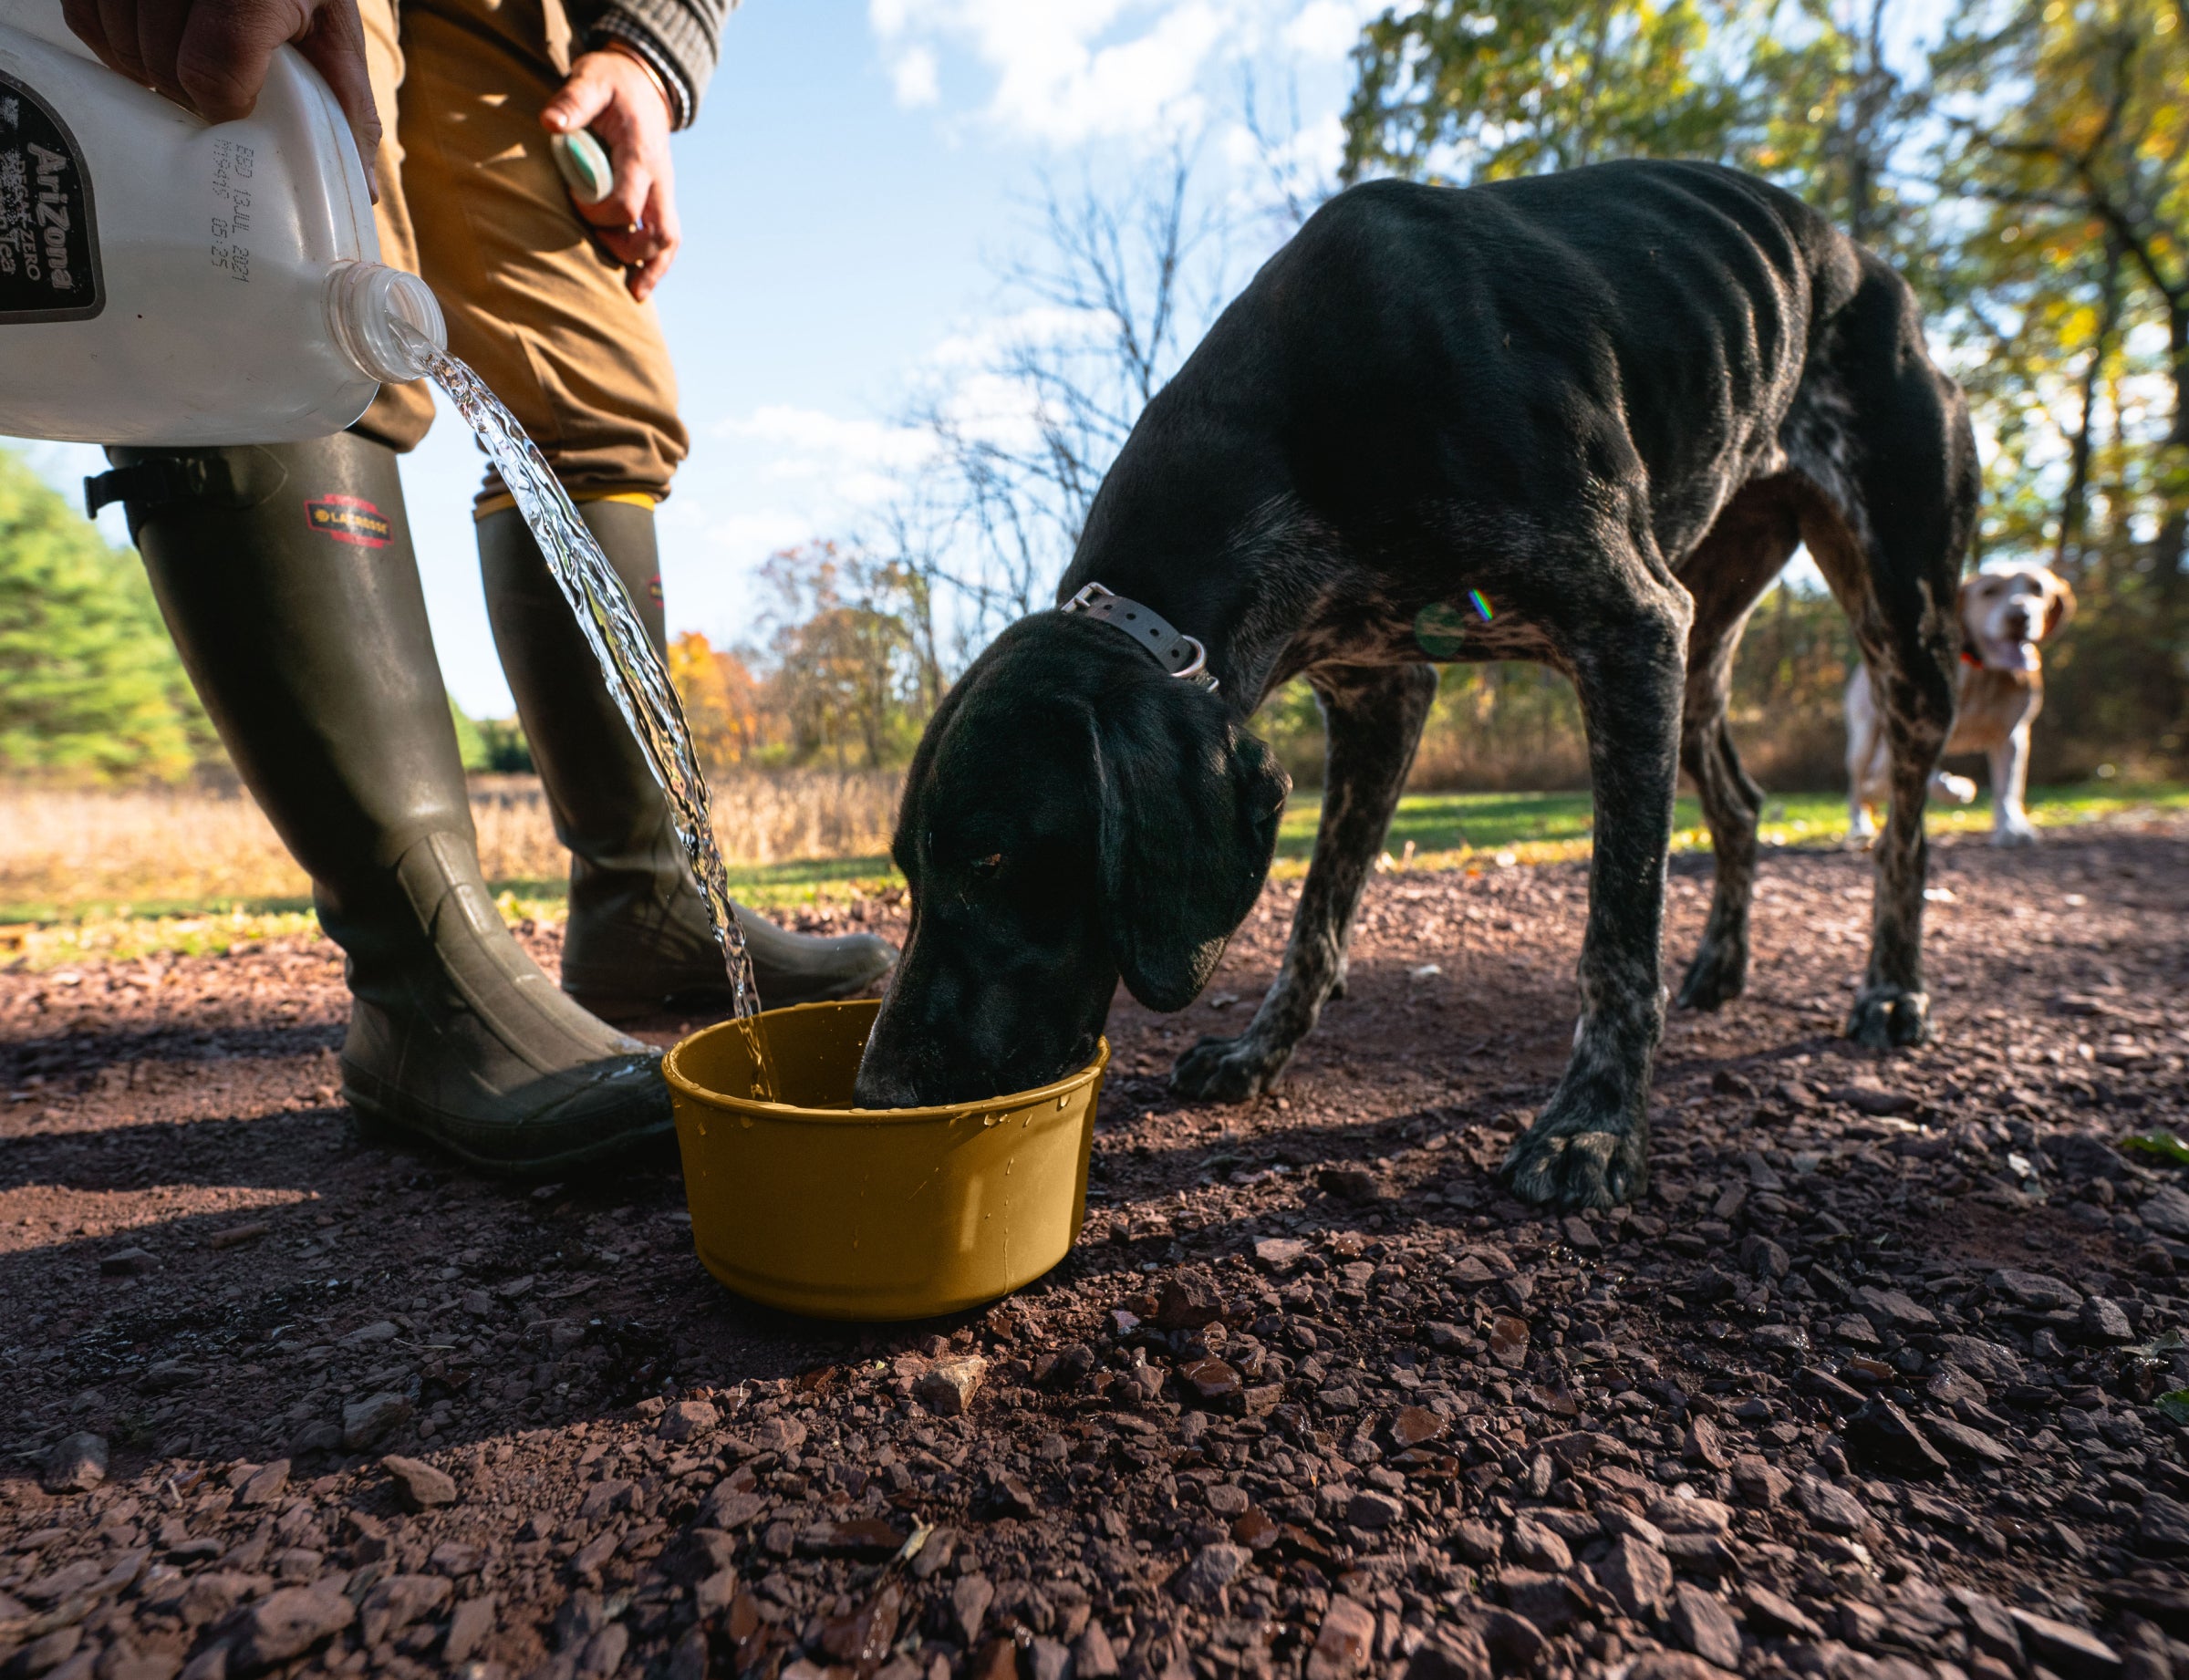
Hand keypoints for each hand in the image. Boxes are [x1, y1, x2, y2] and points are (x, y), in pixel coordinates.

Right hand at [62, 0, 380, 197]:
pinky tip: (150, 49)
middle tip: (214, 94)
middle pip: (163, 60)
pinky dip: (114, 45)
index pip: (213, 64)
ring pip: (120, 42)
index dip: (221, 104)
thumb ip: (349, 106)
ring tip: (183, 70)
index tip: (237, 109)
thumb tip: (362, 191)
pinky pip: (86, 18)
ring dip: (148, 71)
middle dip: (187, 93)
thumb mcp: (335, 35)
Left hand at [543, 48, 678, 300]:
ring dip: (649, 268)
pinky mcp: (660, 198)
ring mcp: (664, 191)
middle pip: (659, 233)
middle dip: (627, 249)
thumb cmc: (611, 82)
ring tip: (630, 291)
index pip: (627, 203)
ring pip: (669, 242)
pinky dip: (655, 266)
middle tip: (595, 243)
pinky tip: (638, 286)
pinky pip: (666, 239)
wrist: (643, 82)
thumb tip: (550, 123)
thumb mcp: (591, 80)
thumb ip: (572, 101)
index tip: (574, 201)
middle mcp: (660, 179)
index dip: (599, 213)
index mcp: (640, 155)